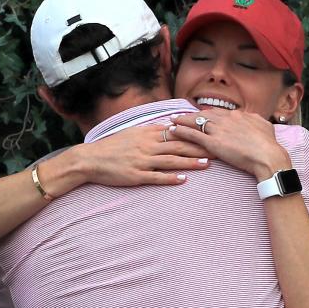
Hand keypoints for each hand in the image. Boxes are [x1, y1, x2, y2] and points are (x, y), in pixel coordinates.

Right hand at [61, 124, 211, 187]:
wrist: (90, 160)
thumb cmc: (113, 147)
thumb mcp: (133, 133)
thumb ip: (152, 131)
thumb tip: (171, 128)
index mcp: (147, 133)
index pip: (177, 132)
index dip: (195, 134)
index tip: (211, 134)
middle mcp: (147, 146)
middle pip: (178, 145)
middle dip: (200, 147)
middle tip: (218, 149)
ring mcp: (142, 161)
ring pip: (171, 161)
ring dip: (190, 162)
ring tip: (207, 164)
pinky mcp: (136, 176)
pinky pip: (156, 177)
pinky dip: (170, 178)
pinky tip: (184, 179)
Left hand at [169, 109, 292, 180]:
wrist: (267, 155)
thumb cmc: (269, 144)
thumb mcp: (264, 126)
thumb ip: (255, 121)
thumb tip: (253, 119)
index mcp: (238, 115)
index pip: (218, 112)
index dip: (208, 114)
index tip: (201, 115)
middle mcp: (226, 119)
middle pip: (204, 114)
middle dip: (191, 114)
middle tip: (181, 114)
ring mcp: (218, 130)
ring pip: (196, 122)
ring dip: (182, 120)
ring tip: (172, 119)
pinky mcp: (213, 142)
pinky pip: (193, 134)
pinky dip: (182, 131)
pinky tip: (173, 130)